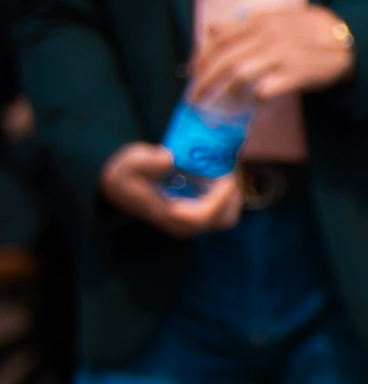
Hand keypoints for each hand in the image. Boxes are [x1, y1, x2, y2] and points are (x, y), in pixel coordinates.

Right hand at [101, 143, 240, 238]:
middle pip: (224, 219)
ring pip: (227, 217)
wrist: (118, 185)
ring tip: (228, 171)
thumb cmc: (125, 173)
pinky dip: (228, 196)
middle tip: (231, 169)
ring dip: (233, 194)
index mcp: (169, 214)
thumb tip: (168, 158)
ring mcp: (190, 223)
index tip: (228, 176)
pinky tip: (222, 175)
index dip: (222, 197)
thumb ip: (146, 161)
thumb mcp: (129, 162)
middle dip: (233, 193)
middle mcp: (183, 224)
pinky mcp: (195, 217)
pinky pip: (223, 212)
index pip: (206, 216)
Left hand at [188, 6, 352, 107]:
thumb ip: (244, 23)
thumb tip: (211, 29)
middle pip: (224, 60)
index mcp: (260, 21)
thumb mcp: (277, 17)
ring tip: (221, 102)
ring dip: (225, 92)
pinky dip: (255, 98)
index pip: (218, 40)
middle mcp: (268, 36)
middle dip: (205, 81)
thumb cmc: (311, 31)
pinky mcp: (296, 74)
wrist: (349, 42)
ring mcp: (282, 55)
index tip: (193, 73)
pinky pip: (264, 90)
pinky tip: (255, 102)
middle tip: (197, 97)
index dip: (201, 58)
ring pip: (239, 75)